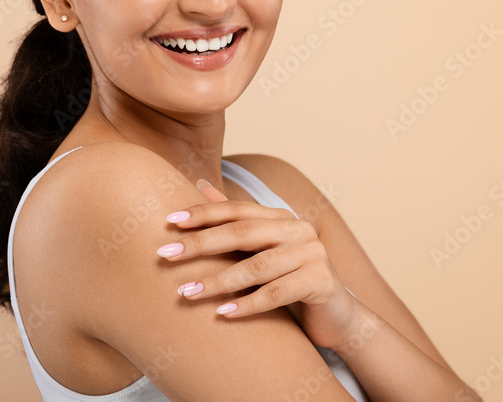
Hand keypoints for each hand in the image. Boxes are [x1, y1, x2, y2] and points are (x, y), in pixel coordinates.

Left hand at [156, 179, 361, 349]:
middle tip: (165, 255)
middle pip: (242, 233)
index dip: (203, 213)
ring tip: (185, 293)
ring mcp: (313, 253)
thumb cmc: (290, 282)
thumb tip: (198, 184)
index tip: (168, 221)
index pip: (237, 209)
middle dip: (201, 244)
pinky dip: (248, 304)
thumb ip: (234, 220)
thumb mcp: (261, 249)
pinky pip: (277, 293)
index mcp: (281, 217)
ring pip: (257, 267)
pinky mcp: (321, 281)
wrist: (337, 317)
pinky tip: (222, 314)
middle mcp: (298, 229)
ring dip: (217, 281)